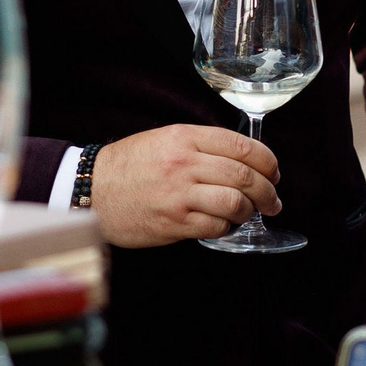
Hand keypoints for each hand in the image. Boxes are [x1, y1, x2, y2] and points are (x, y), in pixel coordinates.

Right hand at [88, 125, 280, 248]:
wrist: (92, 191)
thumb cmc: (128, 166)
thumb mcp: (164, 139)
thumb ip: (201, 145)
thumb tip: (242, 159)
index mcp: (184, 137)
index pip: (241, 145)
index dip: (267, 161)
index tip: (274, 172)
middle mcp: (184, 163)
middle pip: (244, 175)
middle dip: (268, 191)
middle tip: (272, 200)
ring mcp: (179, 194)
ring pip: (235, 202)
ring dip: (249, 211)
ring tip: (248, 214)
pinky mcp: (174, 222)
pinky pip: (216, 227)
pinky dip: (226, 227)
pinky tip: (223, 224)